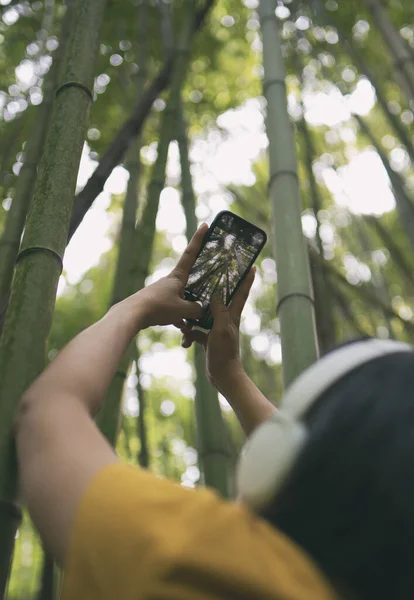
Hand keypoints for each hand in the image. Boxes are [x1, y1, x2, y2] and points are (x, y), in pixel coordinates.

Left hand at [131, 224, 208, 327]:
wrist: (132, 315)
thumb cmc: (158, 307)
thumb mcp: (183, 310)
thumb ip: (196, 309)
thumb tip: (201, 310)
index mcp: (177, 277)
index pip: (191, 253)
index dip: (199, 239)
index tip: (205, 225)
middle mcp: (170, 282)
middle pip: (190, 279)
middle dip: (199, 283)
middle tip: (210, 281)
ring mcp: (163, 293)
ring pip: (182, 299)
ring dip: (188, 310)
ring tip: (193, 321)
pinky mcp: (157, 304)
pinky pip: (173, 310)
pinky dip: (179, 318)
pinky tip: (182, 328)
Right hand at [180, 267, 255, 389]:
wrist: (223, 376)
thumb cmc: (225, 354)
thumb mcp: (221, 330)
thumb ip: (219, 312)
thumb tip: (215, 294)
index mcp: (232, 315)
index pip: (242, 293)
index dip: (248, 279)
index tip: (253, 266)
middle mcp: (226, 320)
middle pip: (221, 300)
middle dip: (215, 290)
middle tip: (209, 276)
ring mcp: (216, 329)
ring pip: (203, 316)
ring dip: (193, 318)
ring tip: (183, 324)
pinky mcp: (208, 339)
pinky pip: (196, 331)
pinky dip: (190, 335)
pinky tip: (185, 342)